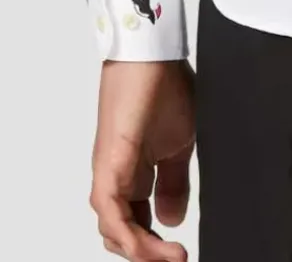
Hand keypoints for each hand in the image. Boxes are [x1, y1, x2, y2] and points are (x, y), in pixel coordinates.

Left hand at [89, 59, 195, 260]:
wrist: (153, 51)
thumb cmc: (164, 85)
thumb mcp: (179, 143)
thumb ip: (174, 182)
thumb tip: (172, 219)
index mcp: (133, 174)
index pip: (137, 224)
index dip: (156, 246)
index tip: (181, 255)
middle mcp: (116, 177)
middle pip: (121, 233)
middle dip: (147, 254)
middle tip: (175, 261)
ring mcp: (110, 171)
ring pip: (113, 229)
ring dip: (140, 250)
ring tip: (169, 258)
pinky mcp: (110, 162)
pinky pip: (111, 211)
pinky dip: (128, 233)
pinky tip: (151, 245)